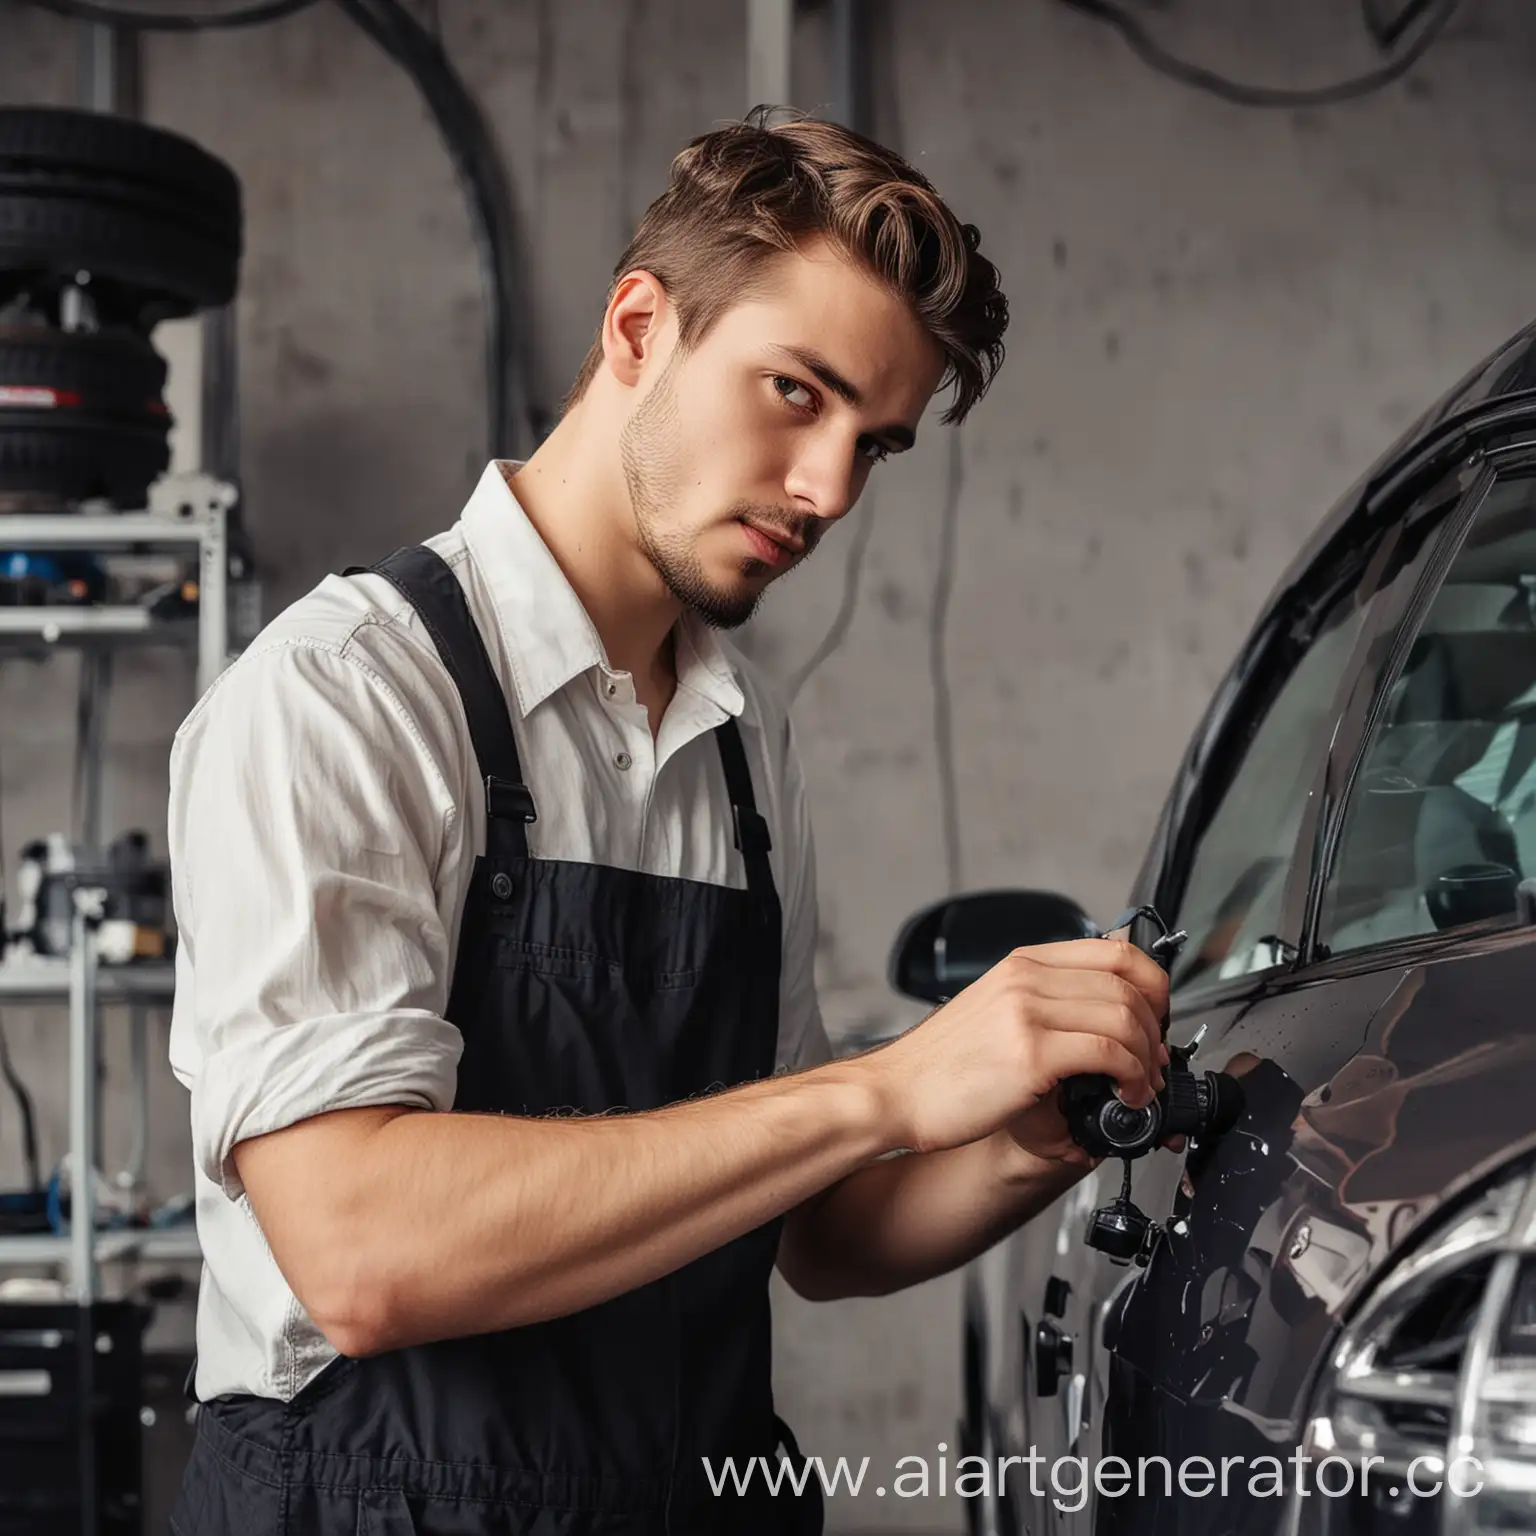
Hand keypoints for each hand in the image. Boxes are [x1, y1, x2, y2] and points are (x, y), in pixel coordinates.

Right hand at [861, 938, 1170, 1156]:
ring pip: (1125, 1017)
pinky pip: (1109, 1054)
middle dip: (1157, 1029)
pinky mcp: (1031, 1054)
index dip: (1153, 985)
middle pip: (1128, 984)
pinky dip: (1133, 1077)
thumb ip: (1037, 1000)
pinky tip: (1126, 1096)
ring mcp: (1027, 1012)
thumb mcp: (990, 1010)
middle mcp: (1026, 978)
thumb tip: (1092, 1014)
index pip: (1115, 951)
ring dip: (1149, 1058)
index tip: (1158, 1018)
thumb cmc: (938, 1065)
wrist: (893, 1094)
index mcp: (1021, 963)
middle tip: (1156, 1063)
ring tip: (1142, 1086)